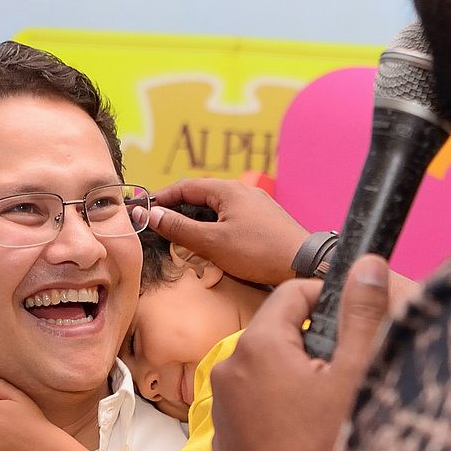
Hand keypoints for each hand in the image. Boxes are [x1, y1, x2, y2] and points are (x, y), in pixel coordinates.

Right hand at [148, 178, 309, 285]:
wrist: (305, 264)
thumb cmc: (259, 252)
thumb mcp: (212, 243)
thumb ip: (179, 228)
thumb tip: (152, 214)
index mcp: (228, 190)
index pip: (184, 186)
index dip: (162, 198)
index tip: (145, 211)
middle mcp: (243, 191)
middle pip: (201, 196)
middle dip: (179, 211)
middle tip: (161, 228)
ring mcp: (257, 205)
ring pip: (217, 209)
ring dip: (198, 222)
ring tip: (184, 239)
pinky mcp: (266, 220)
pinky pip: (232, 218)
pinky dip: (216, 228)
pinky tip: (214, 245)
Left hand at [210, 254, 390, 450]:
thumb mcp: (354, 375)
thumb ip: (361, 313)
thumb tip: (368, 263)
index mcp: (259, 344)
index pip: (293, 291)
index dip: (329, 299)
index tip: (354, 322)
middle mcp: (230, 366)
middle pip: (280, 329)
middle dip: (315, 341)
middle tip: (346, 373)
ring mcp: (222, 402)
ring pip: (268, 365)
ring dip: (298, 373)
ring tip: (328, 407)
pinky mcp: (225, 431)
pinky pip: (256, 399)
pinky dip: (280, 403)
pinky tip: (306, 431)